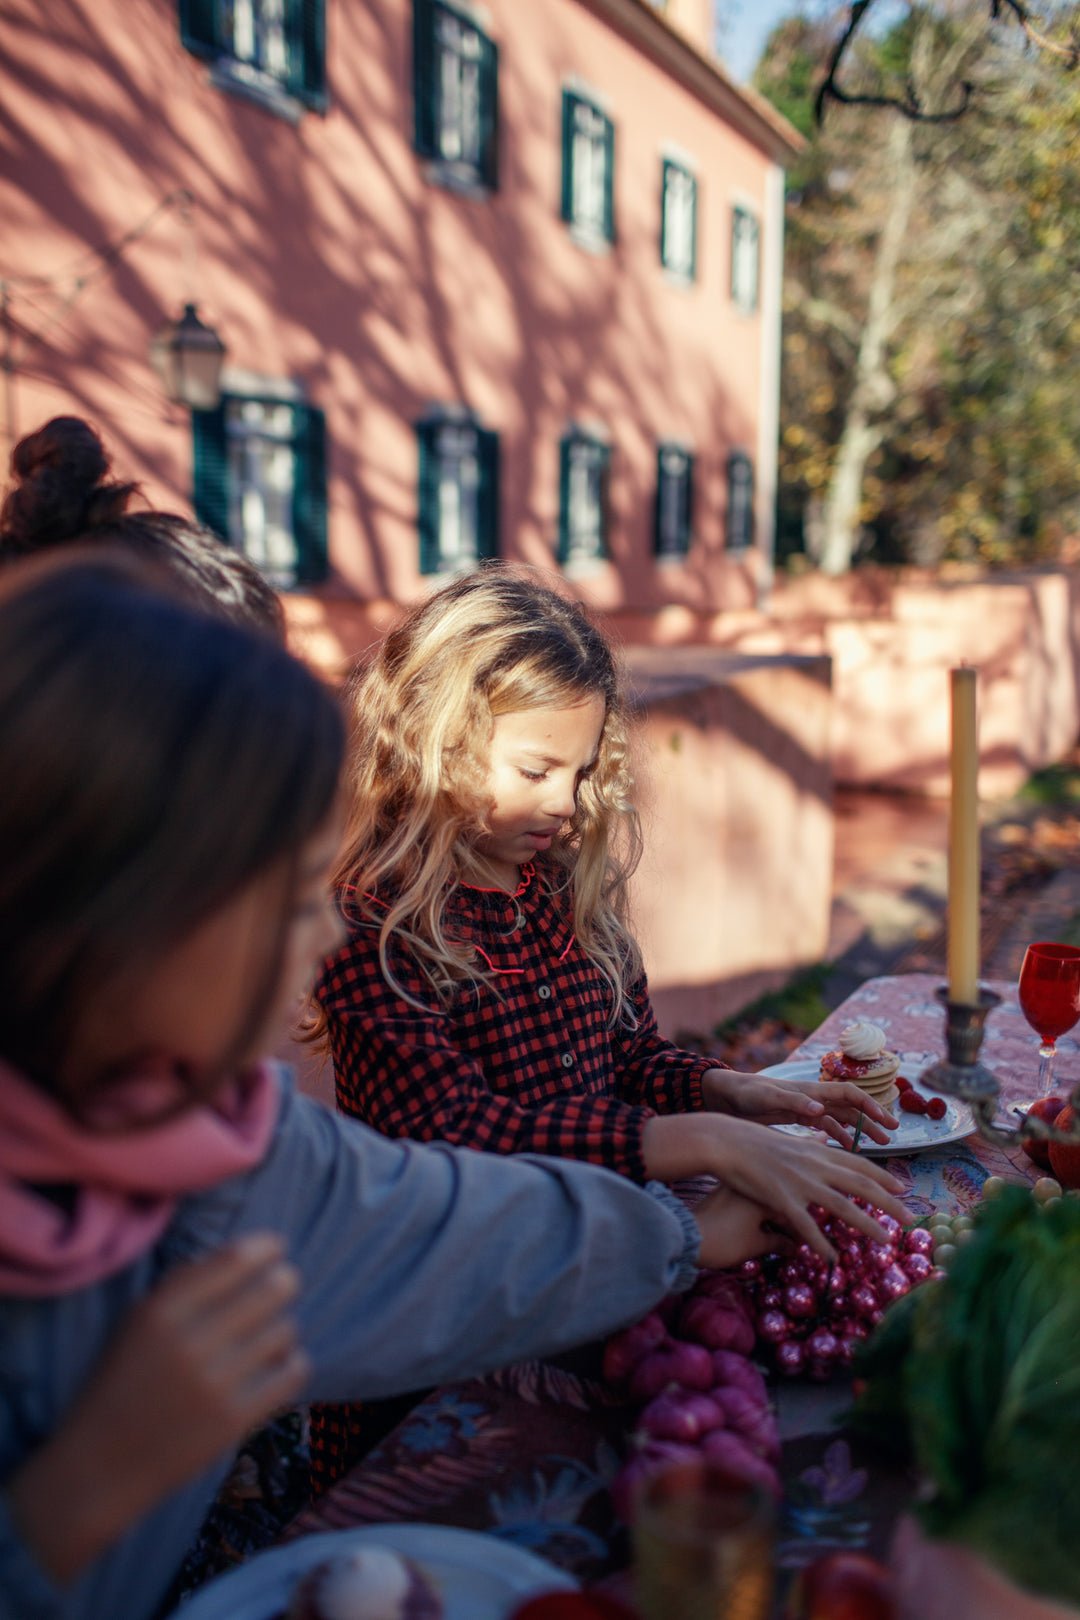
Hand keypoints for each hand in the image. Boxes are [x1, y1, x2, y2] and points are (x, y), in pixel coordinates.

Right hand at [6, 1232, 308, 1583]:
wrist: (99, 1466)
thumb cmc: (121, 1383)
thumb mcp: (136, 1323)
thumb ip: (182, 1284)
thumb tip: (243, 1254)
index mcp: (160, 1312)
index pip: (234, 1260)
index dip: (267, 1247)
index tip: (277, 1248)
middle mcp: (188, 1343)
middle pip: (272, 1290)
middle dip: (284, 1282)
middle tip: (283, 1285)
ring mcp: (213, 1384)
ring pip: (285, 1331)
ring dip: (282, 1329)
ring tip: (268, 1336)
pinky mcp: (232, 1422)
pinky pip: (292, 1373)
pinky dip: (292, 1363)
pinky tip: (277, 1365)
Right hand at [641, 1111, 908, 1259]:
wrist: (724, 1141)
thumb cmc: (752, 1142)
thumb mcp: (787, 1144)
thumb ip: (808, 1151)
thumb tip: (822, 1150)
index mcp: (817, 1150)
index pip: (858, 1164)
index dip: (882, 1177)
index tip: (903, 1188)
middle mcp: (815, 1164)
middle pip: (861, 1185)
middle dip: (889, 1202)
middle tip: (910, 1218)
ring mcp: (800, 1182)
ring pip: (842, 1206)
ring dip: (867, 1224)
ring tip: (886, 1240)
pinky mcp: (782, 1199)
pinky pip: (806, 1226)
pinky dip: (821, 1243)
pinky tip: (834, 1259)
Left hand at [693, 1185, 792, 1269]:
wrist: (687, 1237)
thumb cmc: (726, 1241)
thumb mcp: (756, 1245)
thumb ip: (779, 1243)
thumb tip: (795, 1248)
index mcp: (762, 1193)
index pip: (792, 1210)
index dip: (801, 1230)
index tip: (804, 1245)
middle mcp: (749, 1184)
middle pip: (778, 1202)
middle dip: (788, 1224)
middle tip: (792, 1244)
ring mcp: (735, 1187)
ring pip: (763, 1200)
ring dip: (772, 1218)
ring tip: (778, 1238)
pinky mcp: (723, 1193)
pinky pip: (748, 1200)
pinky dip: (757, 1214)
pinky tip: (761, 1228)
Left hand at [703, 1067, 898, 1146]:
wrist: (726, 1098)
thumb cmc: (745, 1093)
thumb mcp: (765, 1097)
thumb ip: (792, 1102)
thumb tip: (820, 1109)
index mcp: (811, 1090)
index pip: (850, 1094)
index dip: (871, 1106)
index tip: (888, 1121)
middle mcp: (814, 1098)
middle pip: (851, 1108)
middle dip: (873, 1120)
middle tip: (891, 1137)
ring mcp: (808, 1109)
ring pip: (842, 1119)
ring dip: (860, 1131)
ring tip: (878, 1146)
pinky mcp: (799, 1120)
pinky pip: (827, 1128)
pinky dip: (841, 1138)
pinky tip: (849, 1151)